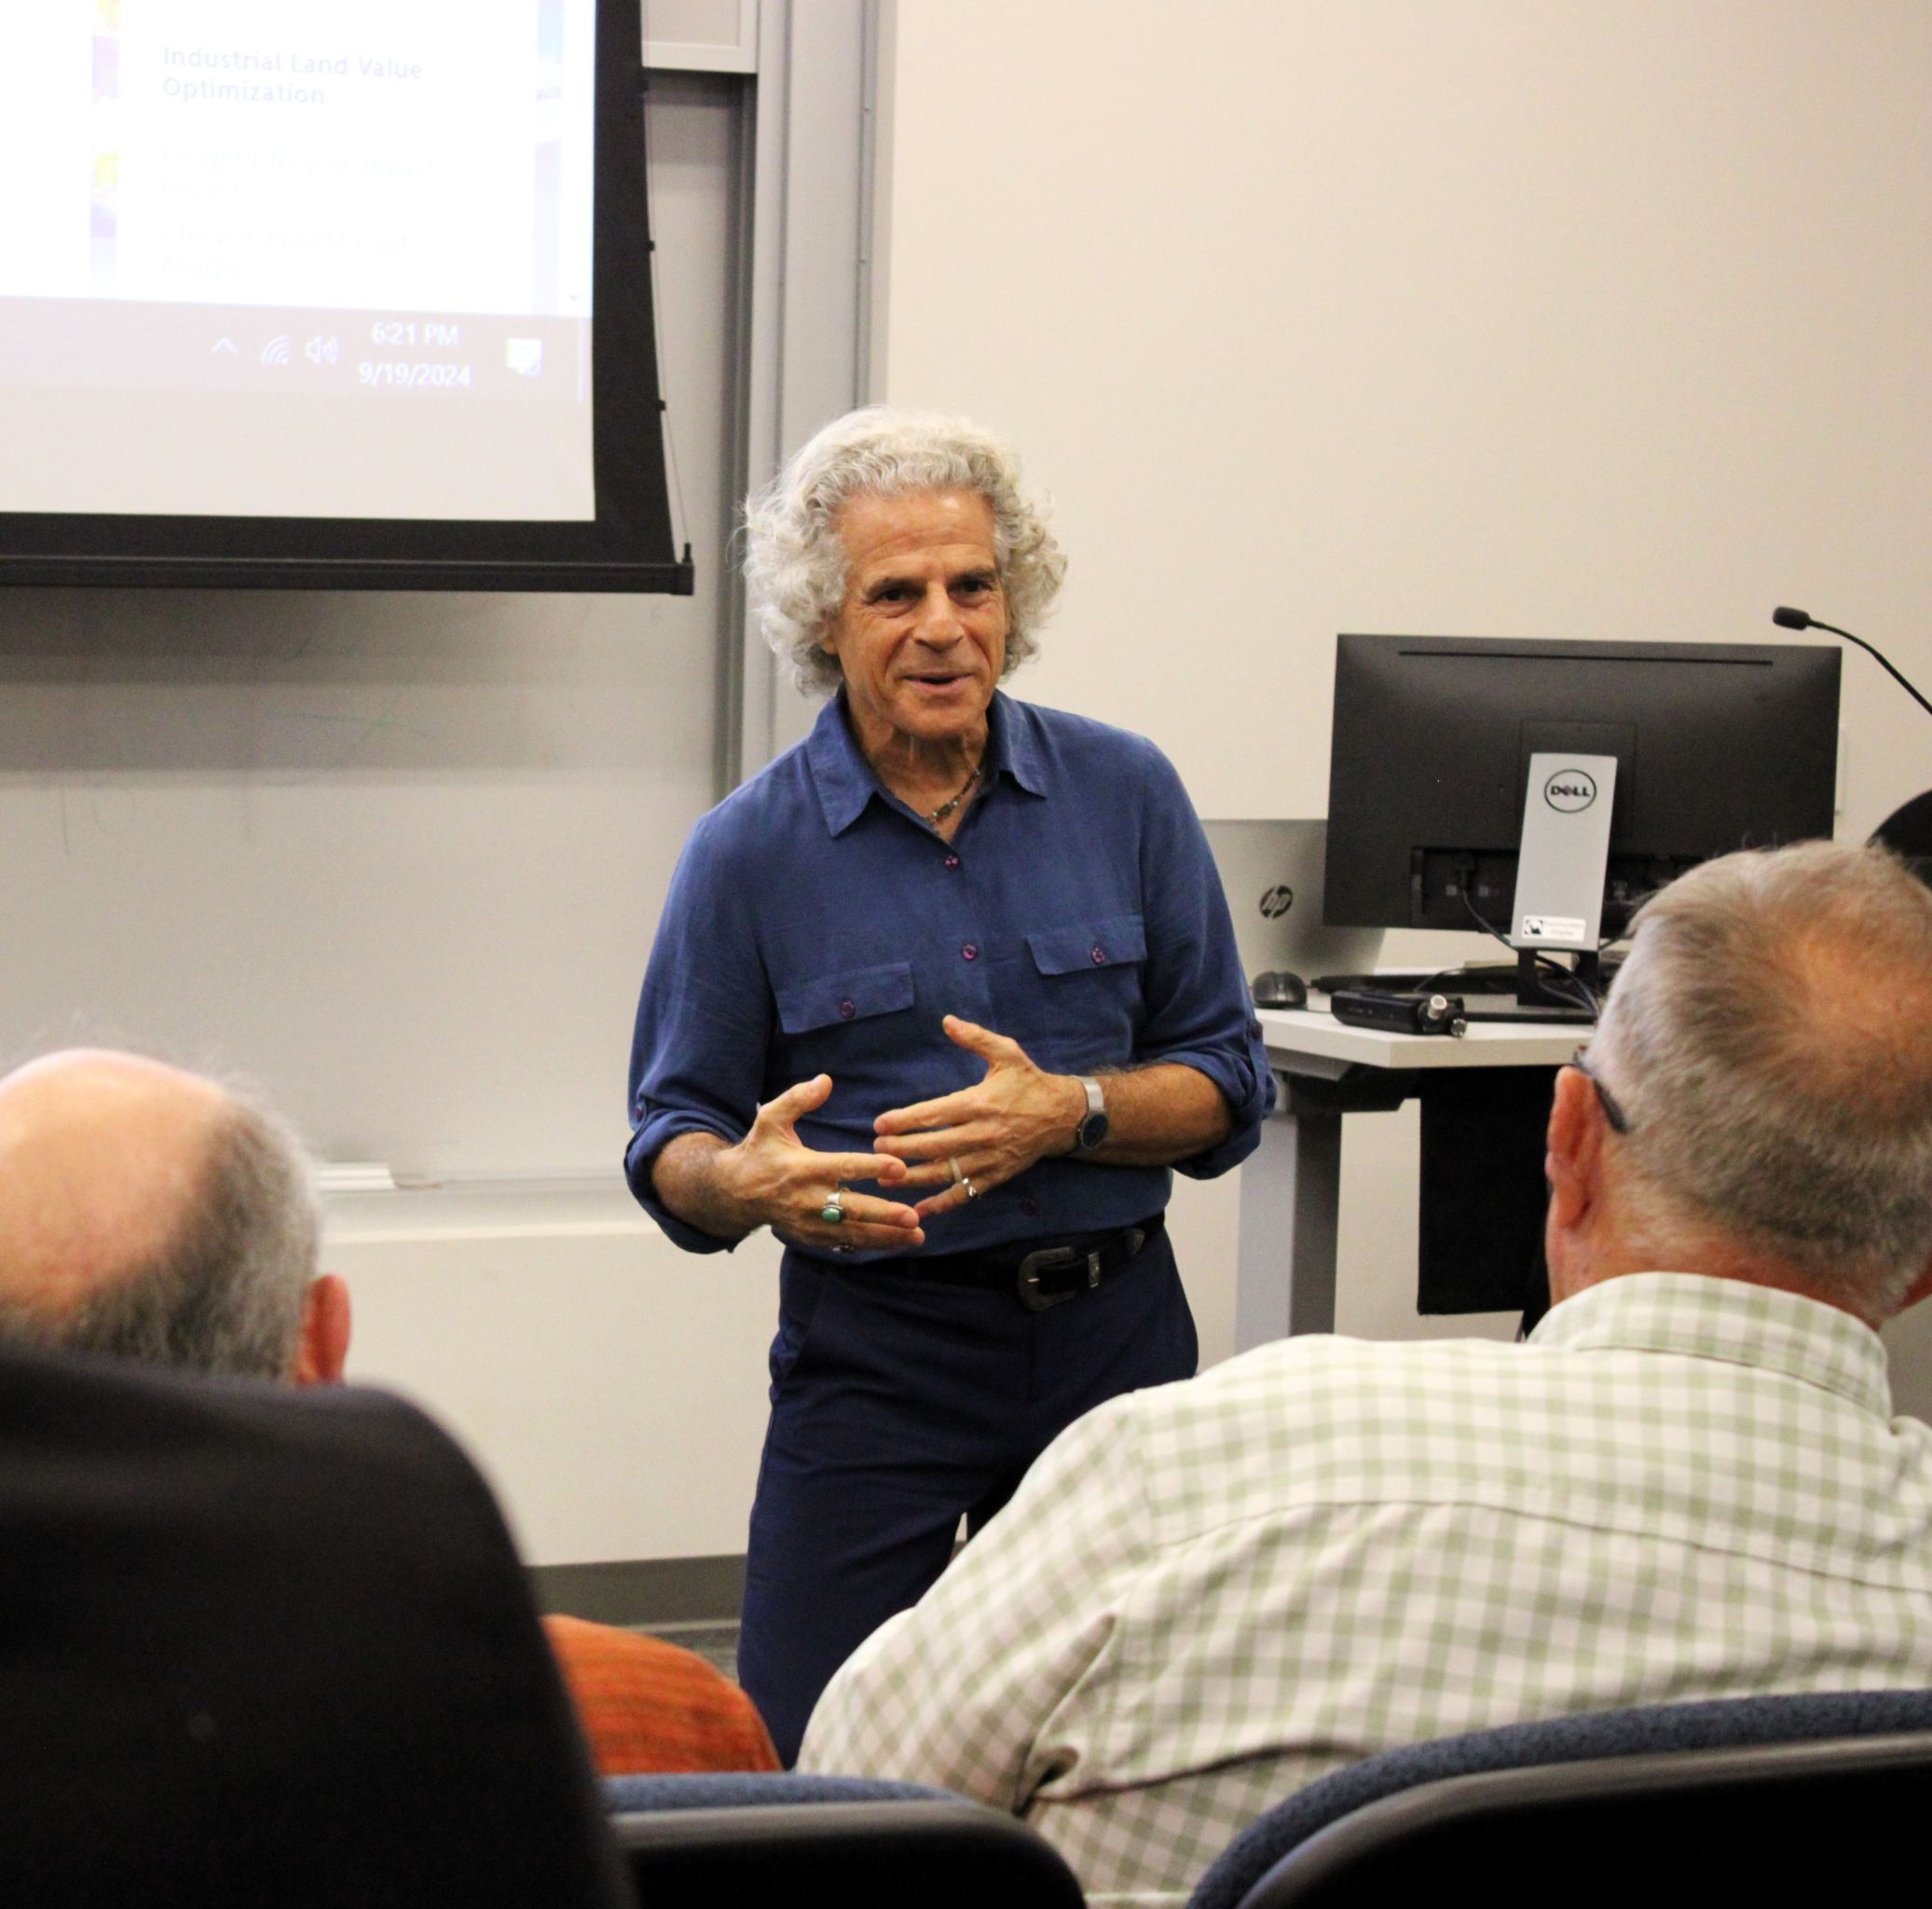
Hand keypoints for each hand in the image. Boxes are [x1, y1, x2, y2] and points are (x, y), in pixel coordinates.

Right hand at [723, 1074, 924, 1251]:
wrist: (735, 1192)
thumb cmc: (760, 1151)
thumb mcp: (770, 1119)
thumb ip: (797, 1099)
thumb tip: (826, 1080)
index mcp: (802, 1168)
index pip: (842, 1167)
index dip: (871, 1167)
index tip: (899, 1167)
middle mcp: (807, 1199)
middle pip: (851, 1208)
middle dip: (883, 1214)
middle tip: (913, 1216)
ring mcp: (809, 1223)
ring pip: (851, 1233)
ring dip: (885, 1236)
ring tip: (916, 1235)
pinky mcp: (810, 1237)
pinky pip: (844, 1245)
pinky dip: (871, 1245)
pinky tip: (898, 1242)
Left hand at [872, 1017, 1084, 1219]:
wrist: (1063, 1115)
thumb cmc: (1028, 1082)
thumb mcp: (1007, 1053)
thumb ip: (976, 1038)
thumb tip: (947, 1021)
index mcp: (979, 1103)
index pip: (934, 1114)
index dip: (904, 1120)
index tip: (879, 1124)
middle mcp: (982, 1133)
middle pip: (934, 1146)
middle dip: (901, 1149)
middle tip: (877, 1149)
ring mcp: (989, 1158)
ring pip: (946, 1173)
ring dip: (914, 1177)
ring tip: (887, 1177)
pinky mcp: (996, 1176)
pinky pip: (966, 1193)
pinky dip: (942, 1204)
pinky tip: (919, 1210)